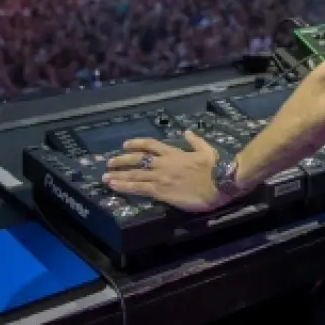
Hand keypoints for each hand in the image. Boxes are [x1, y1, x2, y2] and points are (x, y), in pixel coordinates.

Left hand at [102, 131, 230, 212]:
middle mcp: (164, 163)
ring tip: (106, 177)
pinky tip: (115, 186)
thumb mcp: (207, 150)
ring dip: (118, 175)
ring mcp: (160, 177)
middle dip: (122, 160)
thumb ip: (195, 141)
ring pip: (135, 174)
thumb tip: (186, 132)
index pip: (151, 145)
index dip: (136, 144)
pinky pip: (139, 188)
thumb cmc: (215, 169)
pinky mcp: (160, 191)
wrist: (218, 185)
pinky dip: (125, 186)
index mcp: (174, 153)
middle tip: (109, 162)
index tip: (125, 145)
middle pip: (137, 159)